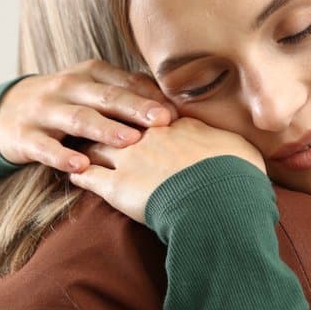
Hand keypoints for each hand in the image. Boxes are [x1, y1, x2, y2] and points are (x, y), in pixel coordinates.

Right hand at [0, 59, 180, 170]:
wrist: (6, 110)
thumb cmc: (67, 102)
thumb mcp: (93, 91)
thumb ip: (128, 93)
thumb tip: (174, 104)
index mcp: (90, 74)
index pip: (125, 83)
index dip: (151, 96)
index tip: (177, 112)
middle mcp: (68, 87)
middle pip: (106, 97)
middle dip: (135, 108)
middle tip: (163, 121)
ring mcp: (45, 110)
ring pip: (78, 119)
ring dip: (104, 129)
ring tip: (128, 141)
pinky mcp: (26, 135)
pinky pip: (45, 147)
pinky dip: (62, 156)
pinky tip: (81, 166)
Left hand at [66, 117, 267, 224]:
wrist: (220, 199)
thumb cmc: (236, 174)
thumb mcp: (237, 147)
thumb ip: (224, 140)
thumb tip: (232, 142)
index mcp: (175, 123)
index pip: (147, 111)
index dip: (137, 111)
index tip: (131, 112)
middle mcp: (147, 134)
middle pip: (116, 121)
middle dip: (104, 122)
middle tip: (94, 123)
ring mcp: (129, 158)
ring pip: (97, 145)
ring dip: (87, 146)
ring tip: (78, 148)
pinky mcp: (116, 186)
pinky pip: (89, 176)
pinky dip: (79, 174)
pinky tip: (73, 174)